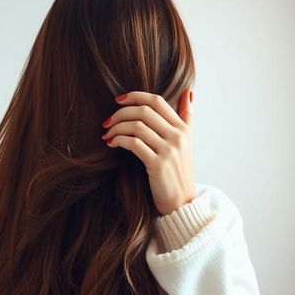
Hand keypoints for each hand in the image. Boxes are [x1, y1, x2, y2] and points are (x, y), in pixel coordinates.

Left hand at [101, 90, 197, 215]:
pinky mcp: (158, 164)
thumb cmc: (179, 171)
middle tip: (107, 121)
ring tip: (107, 134)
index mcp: (183, 128)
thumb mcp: (187, 141)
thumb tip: (188, 92)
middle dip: (121, 113)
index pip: (157, 101)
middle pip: (144, 111)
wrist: (182, 201)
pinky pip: (134, 144)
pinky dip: (119, 140)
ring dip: (117, 128)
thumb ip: (187, 116)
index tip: (118, 100)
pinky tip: (112, 144)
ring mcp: (169, 150)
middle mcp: (177, 136)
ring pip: (137, 126)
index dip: (135, 96)